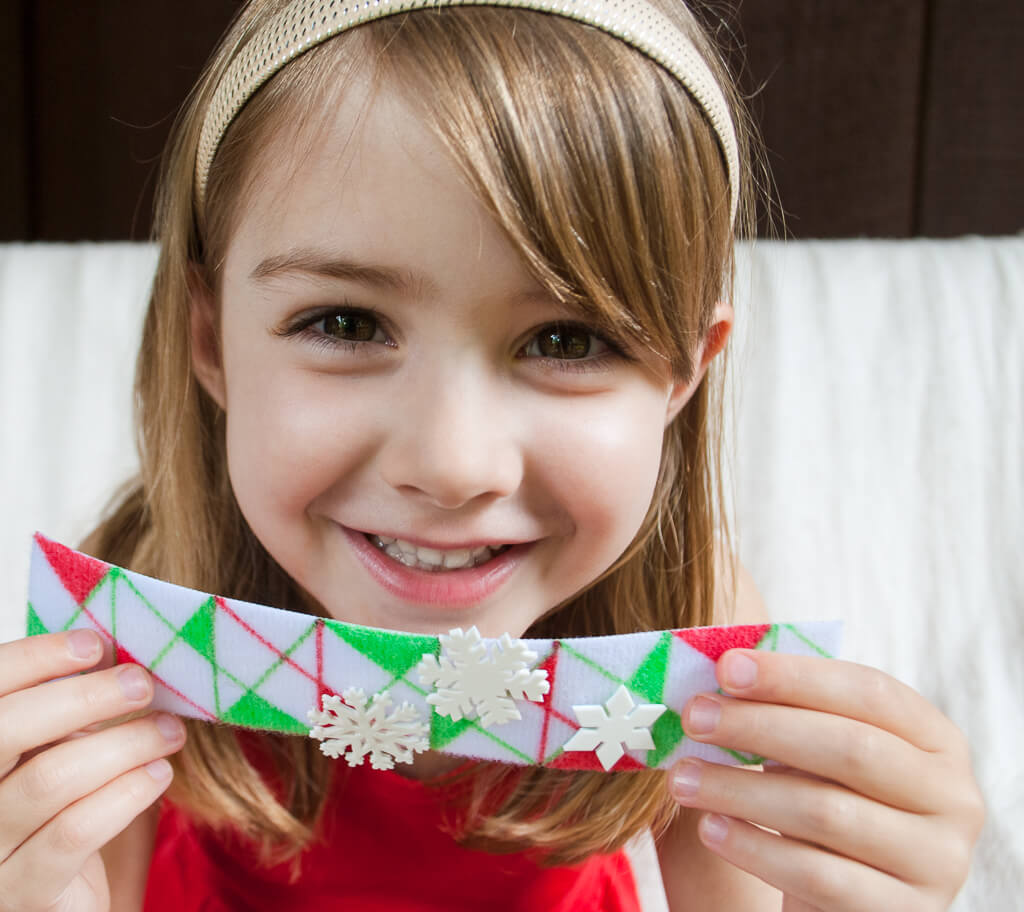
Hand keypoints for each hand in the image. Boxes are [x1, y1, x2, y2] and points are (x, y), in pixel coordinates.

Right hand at [0, 631, 185, 911]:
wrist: (67, 904)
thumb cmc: (66, 811)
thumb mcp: (62, 753)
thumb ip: (68, 711)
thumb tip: (110, 649)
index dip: (34, 658)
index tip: (95, 643)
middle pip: (5, 730)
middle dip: (83, 696)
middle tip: (142, 684)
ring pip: (49, 778)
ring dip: (123, 743)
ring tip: (168, 731)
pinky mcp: (22, 895)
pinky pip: (73, 832)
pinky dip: (125, 793)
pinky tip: (159, 774)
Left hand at [667, 650, 984, 911]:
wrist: (848, 899)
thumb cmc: (826, 800)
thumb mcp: (821, 753)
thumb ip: (790, 711)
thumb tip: (721, 672)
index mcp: (936, 739)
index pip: (868, 691)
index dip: (795, 676)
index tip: (726, 667)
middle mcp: (952, 796)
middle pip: (848, 747)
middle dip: (760, 726)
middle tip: (694, 716)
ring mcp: (937, 860)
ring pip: (826, 812)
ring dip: (741, 788)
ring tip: (682, 777)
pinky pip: (818, 875)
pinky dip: (755, 848)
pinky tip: (710, 828)